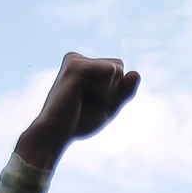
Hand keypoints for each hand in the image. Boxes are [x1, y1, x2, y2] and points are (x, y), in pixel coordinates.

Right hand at [18, 53, 140, 164]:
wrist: (55, 134)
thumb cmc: (77, 122)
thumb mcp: (108, 107)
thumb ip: (124, 91)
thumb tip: (137, 73)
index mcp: (82, 65)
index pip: (118, 70)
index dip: (113, 92)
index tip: (90, 103)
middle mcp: (77, 58)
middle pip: (119, 66)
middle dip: (112, 90)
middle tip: (86, 103)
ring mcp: (76, 60)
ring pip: (117, 69)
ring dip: (107, 92)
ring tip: (82, 101)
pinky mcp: (77, 65)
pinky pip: (111, 71)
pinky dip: (104, 90)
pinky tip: (81, 97)